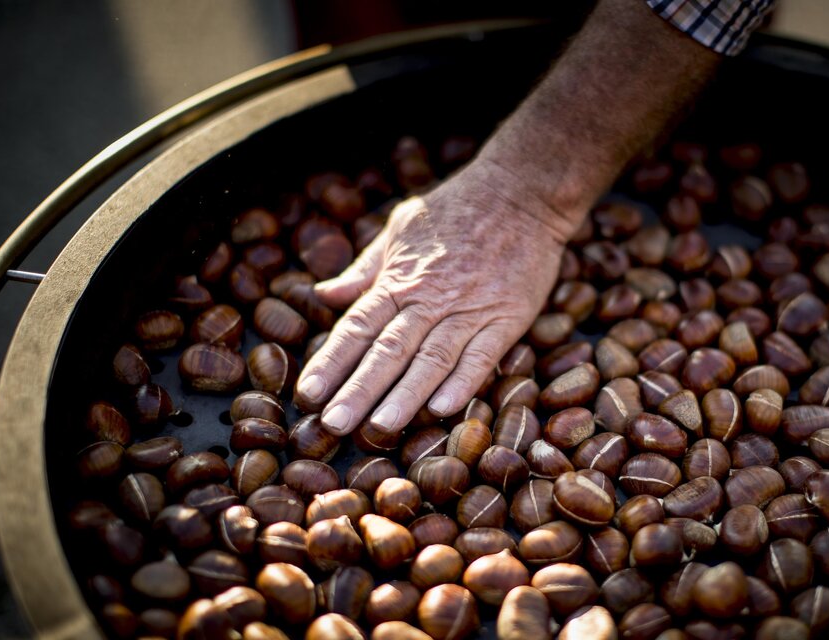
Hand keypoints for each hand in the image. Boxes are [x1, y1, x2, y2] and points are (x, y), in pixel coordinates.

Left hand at [295, 159, 573, 434]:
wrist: (520, 191)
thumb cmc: (454, 209)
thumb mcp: (399, 230)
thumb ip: (364, 270)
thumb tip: (323, 295)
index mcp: (399, 279)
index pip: (356, 327)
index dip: (331, 362)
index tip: (308, 395)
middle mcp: (429, 298)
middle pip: (388, 350)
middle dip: (358, 390)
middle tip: (333, 426)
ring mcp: (470, 308)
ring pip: (432, 358)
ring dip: (405, 396)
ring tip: (381, 428)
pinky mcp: (507, 316)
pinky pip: (483, 354)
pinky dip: (464, 382)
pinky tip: (443, 409)